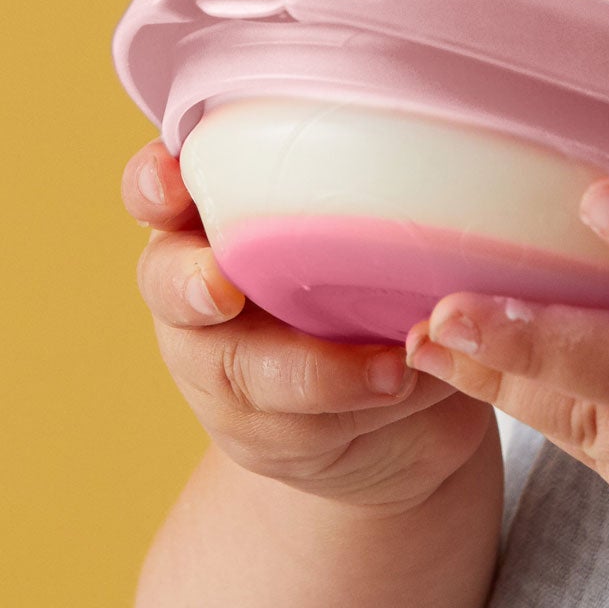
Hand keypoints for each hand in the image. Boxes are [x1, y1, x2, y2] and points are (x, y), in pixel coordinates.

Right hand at [122, 142, 495, 512]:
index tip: (171, 180)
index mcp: (219, 220)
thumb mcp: (385, 234)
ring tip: (392, 369)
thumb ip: (384, 202)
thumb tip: (456, 172)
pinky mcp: (259, 435)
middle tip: (223, 289)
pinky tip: (408, 390)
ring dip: (315, 371)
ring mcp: (222, 369)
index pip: (158, 191)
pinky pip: (297, 429)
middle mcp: (202, 290)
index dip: (152, 183)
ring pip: (240, 372)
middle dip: (188, 284)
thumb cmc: (385, 287)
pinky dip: (357, 410)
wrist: (401, 407)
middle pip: (166, 283)